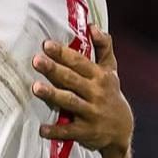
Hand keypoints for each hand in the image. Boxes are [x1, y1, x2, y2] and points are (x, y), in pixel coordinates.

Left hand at [32, 27, 133, 152]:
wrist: (122, 129)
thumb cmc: (110, 94)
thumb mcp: (110, 70)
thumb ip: (103, 47)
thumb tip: (92, 26)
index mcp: (100, 76)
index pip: (79, 61)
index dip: (63, 53)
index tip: (46, 45)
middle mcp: (97, 92)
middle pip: (72, 79)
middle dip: (54, 69)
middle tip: (36, 61)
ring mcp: (92, 112)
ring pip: (70, 101)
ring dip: (53, 95)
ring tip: (36, 88)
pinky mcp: (87, 131)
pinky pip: (69, 131)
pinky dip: (56, 131)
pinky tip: (41, 129)